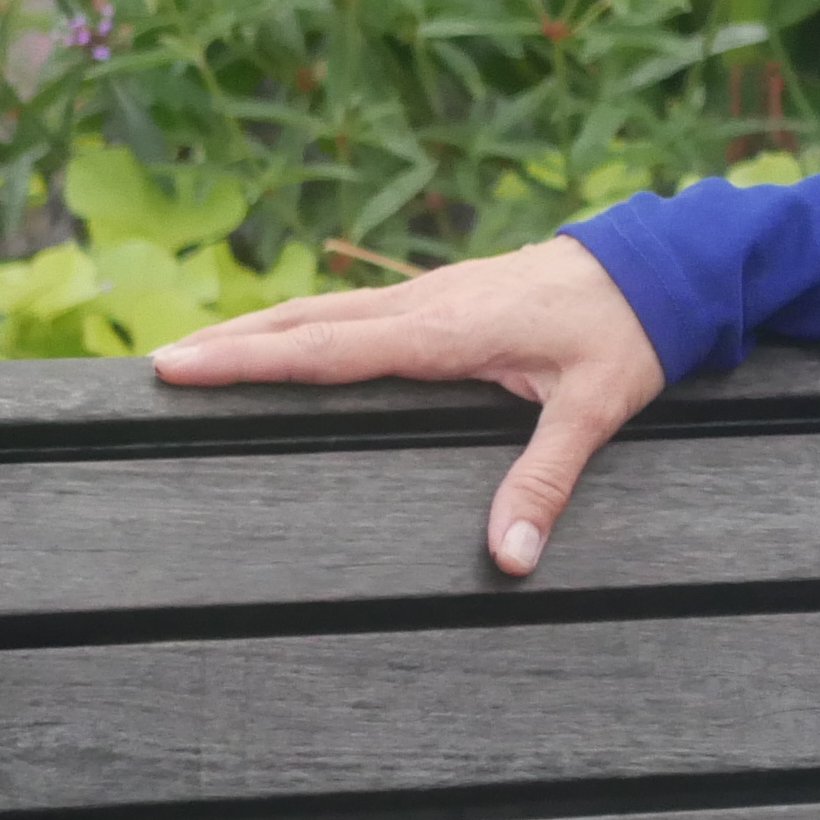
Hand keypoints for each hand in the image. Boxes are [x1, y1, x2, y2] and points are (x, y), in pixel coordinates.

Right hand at [151, 235, 663, 577]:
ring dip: (262, 329)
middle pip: (305, 323)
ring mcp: (433, 293)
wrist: (663, 261)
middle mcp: (424, 303)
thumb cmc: (628, 331)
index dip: (247, 361)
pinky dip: (308, 324)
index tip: (177, 367)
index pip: (324, 349)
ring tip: (200, 351)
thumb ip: (545, 481)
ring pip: (327, 311)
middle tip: (156, 364)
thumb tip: (510, 557)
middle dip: (231, 344)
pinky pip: (358, 309)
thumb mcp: (593, 409)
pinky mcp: (448, 295)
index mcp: (442, 330)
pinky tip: (291, 340)